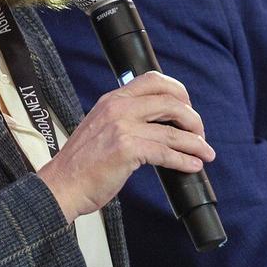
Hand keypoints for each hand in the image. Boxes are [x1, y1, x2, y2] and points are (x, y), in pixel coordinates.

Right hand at [39, 72, 213, 219]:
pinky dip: (184, 160)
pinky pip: (166, 152)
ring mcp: (122, 127)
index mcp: (112, 100)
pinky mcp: (126, 149)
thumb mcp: (100, 128)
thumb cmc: (81, 165)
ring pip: (173, 130)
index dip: (179, 92)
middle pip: (171, 101)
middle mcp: (118, 108)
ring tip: (205, 153)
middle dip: (193, 119)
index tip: (188, 109)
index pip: (153, 80)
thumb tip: (158, 124)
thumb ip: (124, 119)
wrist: (61, 186)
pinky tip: (192, 166)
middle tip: (199, 135)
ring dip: (195, 143)